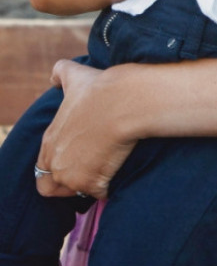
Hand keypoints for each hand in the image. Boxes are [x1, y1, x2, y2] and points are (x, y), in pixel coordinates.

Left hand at [35, 59, 136, 199]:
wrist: (124, 101)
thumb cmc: (101, 88)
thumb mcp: (75, 75)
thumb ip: (60, 72)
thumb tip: (54, 77)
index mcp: (49, 141)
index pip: (43, 167)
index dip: (59, 164)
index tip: (79, 157)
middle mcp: (55, 162)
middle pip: (53, 187)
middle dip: (70, 182)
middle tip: (90, 170)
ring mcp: (72, 176)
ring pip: (78, 191)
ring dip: (90, 185)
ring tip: (106, 170)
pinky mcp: (92, 184)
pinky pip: (101, 194)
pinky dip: (110, 186)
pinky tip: (120, 170)